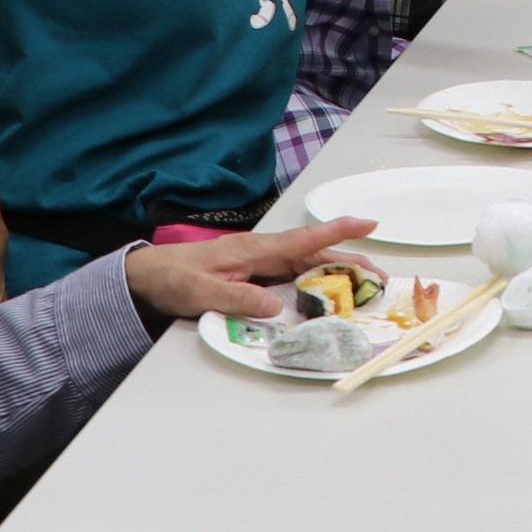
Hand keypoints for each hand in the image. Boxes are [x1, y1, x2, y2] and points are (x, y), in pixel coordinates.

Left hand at [128, 216, 381, 325]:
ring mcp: (261, 261)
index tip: (367, 224)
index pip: (303, 239)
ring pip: (308, 264)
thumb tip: (274, 306)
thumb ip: (238, 298)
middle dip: (350, 260)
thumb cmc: (175, 278)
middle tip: (380, 276)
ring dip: (337, 273)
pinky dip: (317, 281)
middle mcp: (263, 251)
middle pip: (315, 253)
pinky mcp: (256, 272)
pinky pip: (294, 275)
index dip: (337, 232)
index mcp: (255, 249)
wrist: (150, 275)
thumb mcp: (202, 291)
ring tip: (365, 285)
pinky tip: (328, 293)